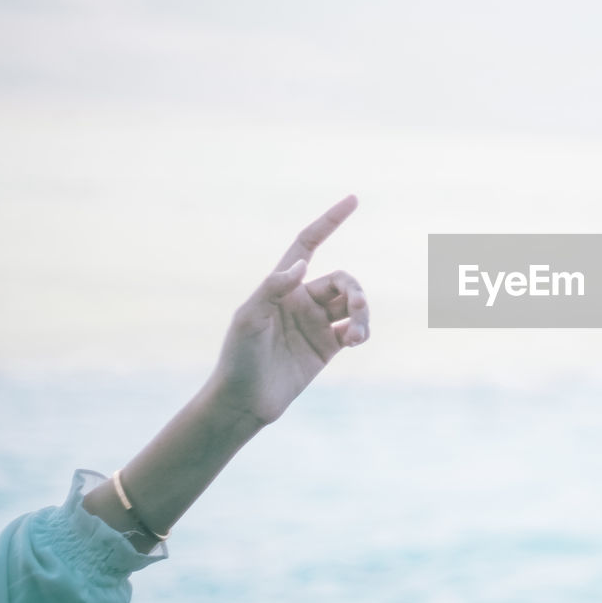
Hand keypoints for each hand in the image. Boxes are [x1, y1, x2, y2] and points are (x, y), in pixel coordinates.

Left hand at [206, 195, 370, 426]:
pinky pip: (355, 329)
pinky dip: (362, 331)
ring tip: (357, 338)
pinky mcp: (329, 347)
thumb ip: (273, 288)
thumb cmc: (238, 358)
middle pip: (342, 281)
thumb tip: (303, 265)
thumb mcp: (248, 319)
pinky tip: (354, 342)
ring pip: (353, 305)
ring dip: (362, 315)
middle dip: (355, 292)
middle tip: (357, 310)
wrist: (245, 402)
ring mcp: (317, 324)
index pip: (309, 244)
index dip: (330, 221)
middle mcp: (302, 300)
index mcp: (281, 286)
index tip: (353, 200)